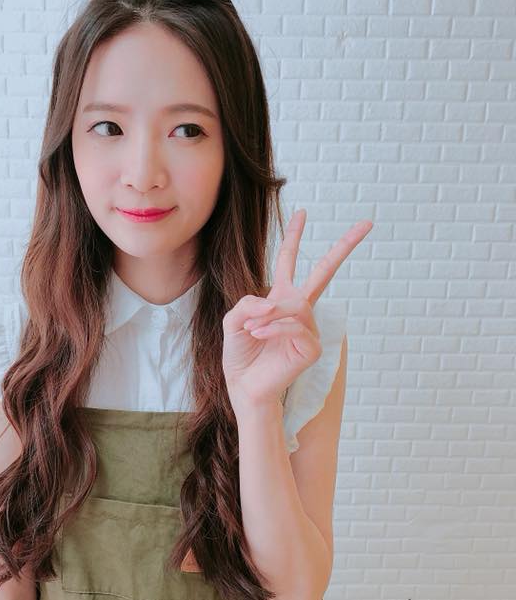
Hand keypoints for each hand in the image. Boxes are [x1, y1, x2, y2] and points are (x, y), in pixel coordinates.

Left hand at [222, 209, 372, 413]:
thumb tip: (271, 302)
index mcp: (280, 299)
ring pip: (295, 305)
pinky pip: (295, 325)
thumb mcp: (233, 321)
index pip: (289, 263)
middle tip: (367, 223)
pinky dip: (273, 328)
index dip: (294, 237)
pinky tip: (260, 336)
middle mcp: (299, 310)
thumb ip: (247, 303)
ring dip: (270, 316)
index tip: (303, 212)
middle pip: (324, 272)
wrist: (245, 386)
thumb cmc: (240, 356)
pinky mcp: (312, 346)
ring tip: (253, 330)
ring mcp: (309, 328)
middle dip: (344, 246)